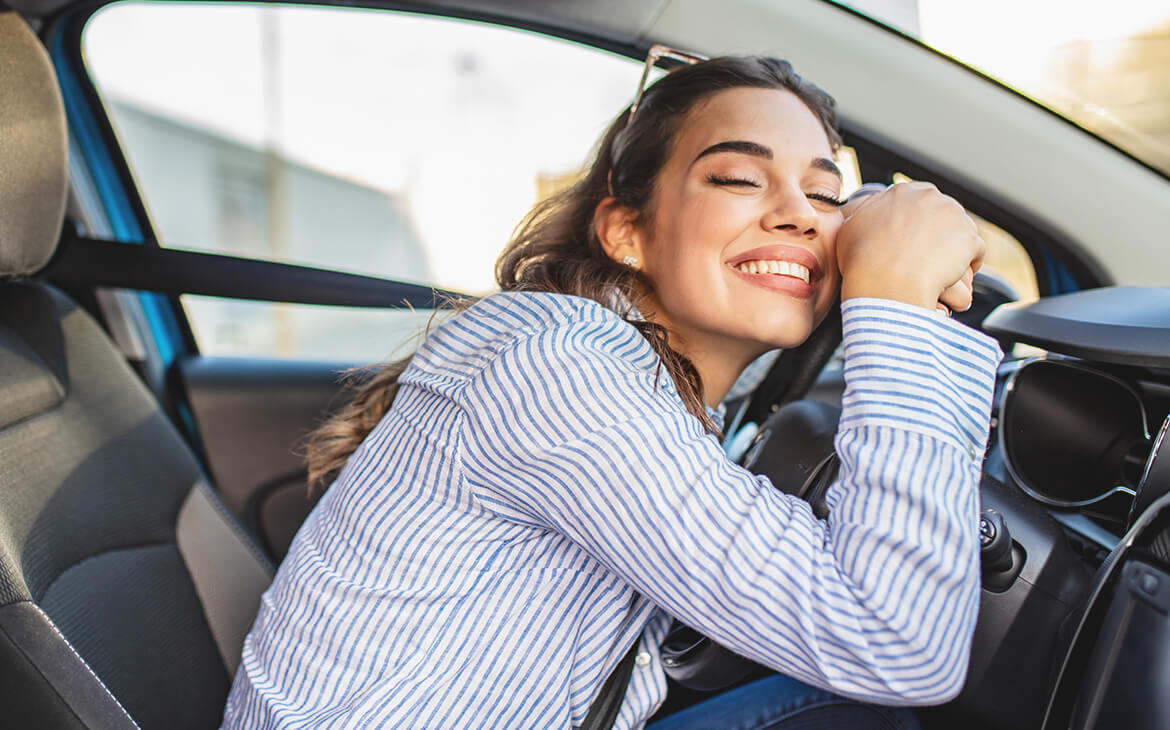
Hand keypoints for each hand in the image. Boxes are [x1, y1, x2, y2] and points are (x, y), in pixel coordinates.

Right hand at [836, 182, 983, 312]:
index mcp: (903, 192)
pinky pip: (976, 251)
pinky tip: (955, 277)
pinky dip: (969, 265)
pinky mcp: (969, 238)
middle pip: (943, 212)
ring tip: (941, 270)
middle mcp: (930, 197)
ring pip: (960, 231)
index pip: (920, 199)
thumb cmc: (862, 259)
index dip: (918, 221)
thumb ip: (865, 212)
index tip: (913, 238)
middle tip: (928, 257)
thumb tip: (867, 209)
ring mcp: (953, 216)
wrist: (885, 280)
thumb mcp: (851, 227)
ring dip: (954, 248)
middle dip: (939, 232)